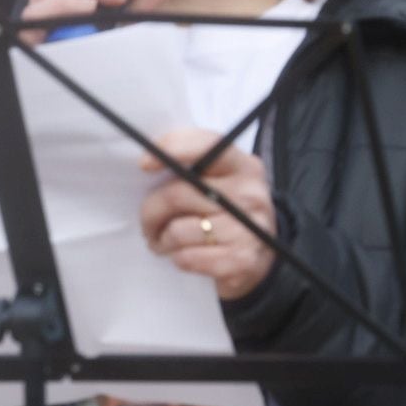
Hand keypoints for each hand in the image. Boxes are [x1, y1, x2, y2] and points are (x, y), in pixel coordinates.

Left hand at [139, 128, 276, 301]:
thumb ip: (191, 164)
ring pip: (178, 231)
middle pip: (177, 195)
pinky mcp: (242, 260)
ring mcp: (249, 229)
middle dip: (151, 211)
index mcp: (243, 166)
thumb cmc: (225, 209)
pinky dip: (176, 258)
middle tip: (147, 221)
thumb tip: (148, 161)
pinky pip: (187, 258)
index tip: (144, 164)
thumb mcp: (219, 179)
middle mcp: (250, 194)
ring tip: (163, 241)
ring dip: (161, 240)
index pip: (207, 146)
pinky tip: (182, 255)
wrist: (262, 253)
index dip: (172, 149)